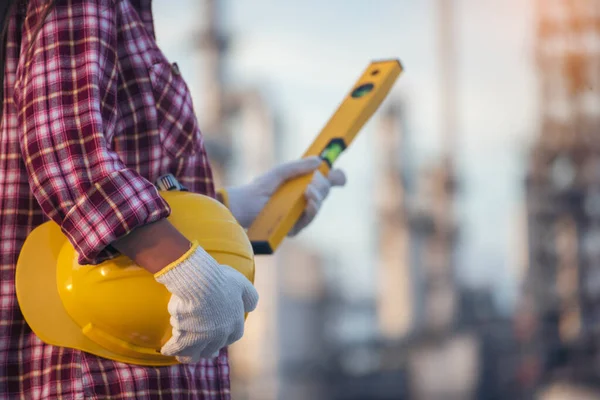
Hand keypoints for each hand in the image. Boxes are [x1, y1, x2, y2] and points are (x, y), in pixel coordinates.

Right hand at [154, 241, 257, 362]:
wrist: (201, 282)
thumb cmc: (222, 281)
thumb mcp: (243, 285)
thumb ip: (250, 297)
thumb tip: (250, 307)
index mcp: (235, 326)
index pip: (232, 337)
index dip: (224, 336)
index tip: (218, 335)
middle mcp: (220, 337)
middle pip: (212, 349)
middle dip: (206, 349)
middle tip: (201, 348)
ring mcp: (202, 340)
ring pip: (194, 354)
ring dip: (188, 354)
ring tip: (181, 353)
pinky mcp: (185, 338)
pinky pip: (177, 349)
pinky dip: (171, 349)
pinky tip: (166, 349)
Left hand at [225, 156, 346, 234]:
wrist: (244, 204)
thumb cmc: (260, 187)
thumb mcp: (281, 172)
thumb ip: (299, 166)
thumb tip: (319, 161)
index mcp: (301, 186)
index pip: (325, 182)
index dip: (336, 178)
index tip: (339, 175)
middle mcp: (303, 201)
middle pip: (324, 192)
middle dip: (323, 184)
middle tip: (314, 179)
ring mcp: (299, 215)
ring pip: (319, 205)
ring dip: (319, 195)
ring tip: (309, 190)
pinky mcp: (294, 227)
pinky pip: (309, 218)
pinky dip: (312, 209)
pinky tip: (309, 201)